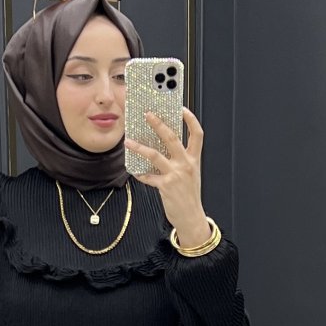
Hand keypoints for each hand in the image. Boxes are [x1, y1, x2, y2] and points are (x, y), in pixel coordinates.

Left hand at [125, 106, 209, 246]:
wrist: (191, 217)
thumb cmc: (189, 195)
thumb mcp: (190, 174)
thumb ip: (180, 159)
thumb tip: (163, 146)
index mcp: (194, 159)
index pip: (197, 133)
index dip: (190, 119)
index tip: (181, 108)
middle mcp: (186, 164)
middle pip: (172, 137)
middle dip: (159, 124)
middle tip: (148, 114)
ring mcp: (175, 175)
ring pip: (155, 155)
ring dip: (140, 147)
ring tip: (129, 142)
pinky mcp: (165, 186)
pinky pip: (149, 176)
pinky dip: (140, 174)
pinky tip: (134, 171)